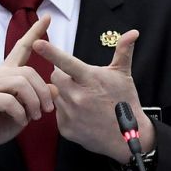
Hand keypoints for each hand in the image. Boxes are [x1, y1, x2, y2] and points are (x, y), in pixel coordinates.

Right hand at [0, 16, 53, 170]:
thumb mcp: (23, 111)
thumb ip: (36, 98)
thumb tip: (55, 88)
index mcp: (5, 74)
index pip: (21, 48)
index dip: (34, 33)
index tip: (47, 18)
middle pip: (29, 71)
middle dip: (43, 92)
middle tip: (47, 111)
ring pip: (21, 83)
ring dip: (34, 103)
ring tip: (35, 117)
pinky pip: (9, 101)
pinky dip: (20, 113)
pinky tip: (20, 120)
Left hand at [32, 30, 153, 163]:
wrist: (126, 138)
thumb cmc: (125, 103)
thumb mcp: (124, 76)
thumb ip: (123, 51)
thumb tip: (133, 32)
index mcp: (90, 80)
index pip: (66, 62)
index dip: (50, 52)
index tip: (37, 43)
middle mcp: (77, 96)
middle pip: (55, 77)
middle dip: (63, 77)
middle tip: (78, 82)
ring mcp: (70, 113)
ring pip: (55, 94)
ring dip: (64, 94)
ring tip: (82, 100)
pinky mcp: (65, 128)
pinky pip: (57, 113)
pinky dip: (65, 111)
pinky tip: (80, 114)